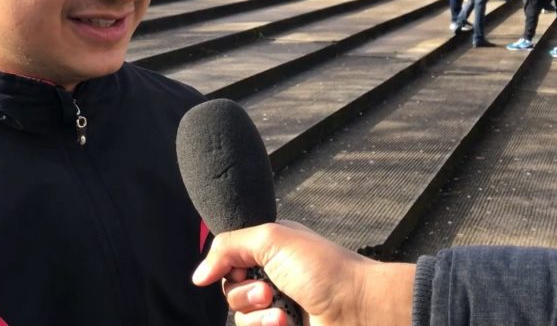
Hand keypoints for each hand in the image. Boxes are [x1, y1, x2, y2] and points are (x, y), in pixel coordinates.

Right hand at [193, 222, 414, 325]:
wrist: (358, 307)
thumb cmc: (324, 268)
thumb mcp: (271, 238)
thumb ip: (228, 248)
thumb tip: (199, 275)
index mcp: (270, 250)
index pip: (229, 261)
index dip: (228, 267)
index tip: (240, 269)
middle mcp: (272, 278)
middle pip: (230, 292)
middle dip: (244, 294)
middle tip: (269, 291)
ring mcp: (278, 309)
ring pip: (240, 319)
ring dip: (258, 316)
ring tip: (282, 312)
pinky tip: (287, 324)